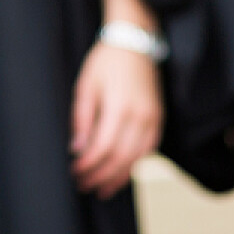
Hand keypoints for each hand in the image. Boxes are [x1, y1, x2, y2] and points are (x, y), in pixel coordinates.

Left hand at [70, 41, 161, 198]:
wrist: (134, 44)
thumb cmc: (105, 62)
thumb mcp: (85, 85)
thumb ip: (81, 119)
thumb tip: (77, 149)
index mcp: (120, 106)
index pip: (105, 146)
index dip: (90, 164)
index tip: (75, 172)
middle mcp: (141, 115)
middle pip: (122, 157)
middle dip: (102, 175)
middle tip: (85, 186)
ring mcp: (153, 118)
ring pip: (138, 157)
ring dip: (119, 176)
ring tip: (102, 188)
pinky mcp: (158, 118)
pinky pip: (149, 149)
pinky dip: (135, 163)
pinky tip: (121, 172)